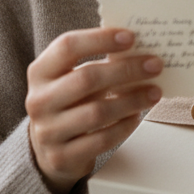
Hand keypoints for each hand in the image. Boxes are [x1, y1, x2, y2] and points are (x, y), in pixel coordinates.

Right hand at [25, 27, 162, 193]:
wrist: (49, 149)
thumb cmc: (69, 103)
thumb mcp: (71, 78)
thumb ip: (96, 63)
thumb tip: (138, 51)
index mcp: (40, 72)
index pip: (67, 47)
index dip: (100, 39)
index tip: (131, 37)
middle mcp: (39, 100)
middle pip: (86, 79)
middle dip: (126, 70)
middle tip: (154, 65)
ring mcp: (48, 131)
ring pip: (97, 112)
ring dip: (132, 100)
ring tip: (154, 92)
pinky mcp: (62, 157)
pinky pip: (101, 140)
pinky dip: (124, 127)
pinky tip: (137, 116)